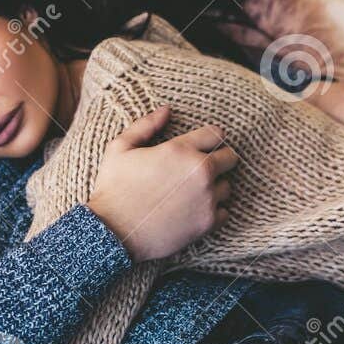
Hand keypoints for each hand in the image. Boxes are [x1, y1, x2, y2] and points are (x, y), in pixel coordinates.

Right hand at [86, 105, 237, 261]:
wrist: (112, 233)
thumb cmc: (113, 188)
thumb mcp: (120, 148)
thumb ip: (145, 125)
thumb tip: (167, 110)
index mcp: (180, 150)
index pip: (216, 134)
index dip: (209, 138)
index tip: (202, 146)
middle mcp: (200, 172)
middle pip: (230, 158)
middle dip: (219, 159)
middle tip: (202, 168)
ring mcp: (207, 198)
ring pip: (227, 186)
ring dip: (215, 187)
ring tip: (195, 192)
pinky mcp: (208, 223)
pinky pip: (224, 212)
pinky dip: (214, 211)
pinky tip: (195, 210)